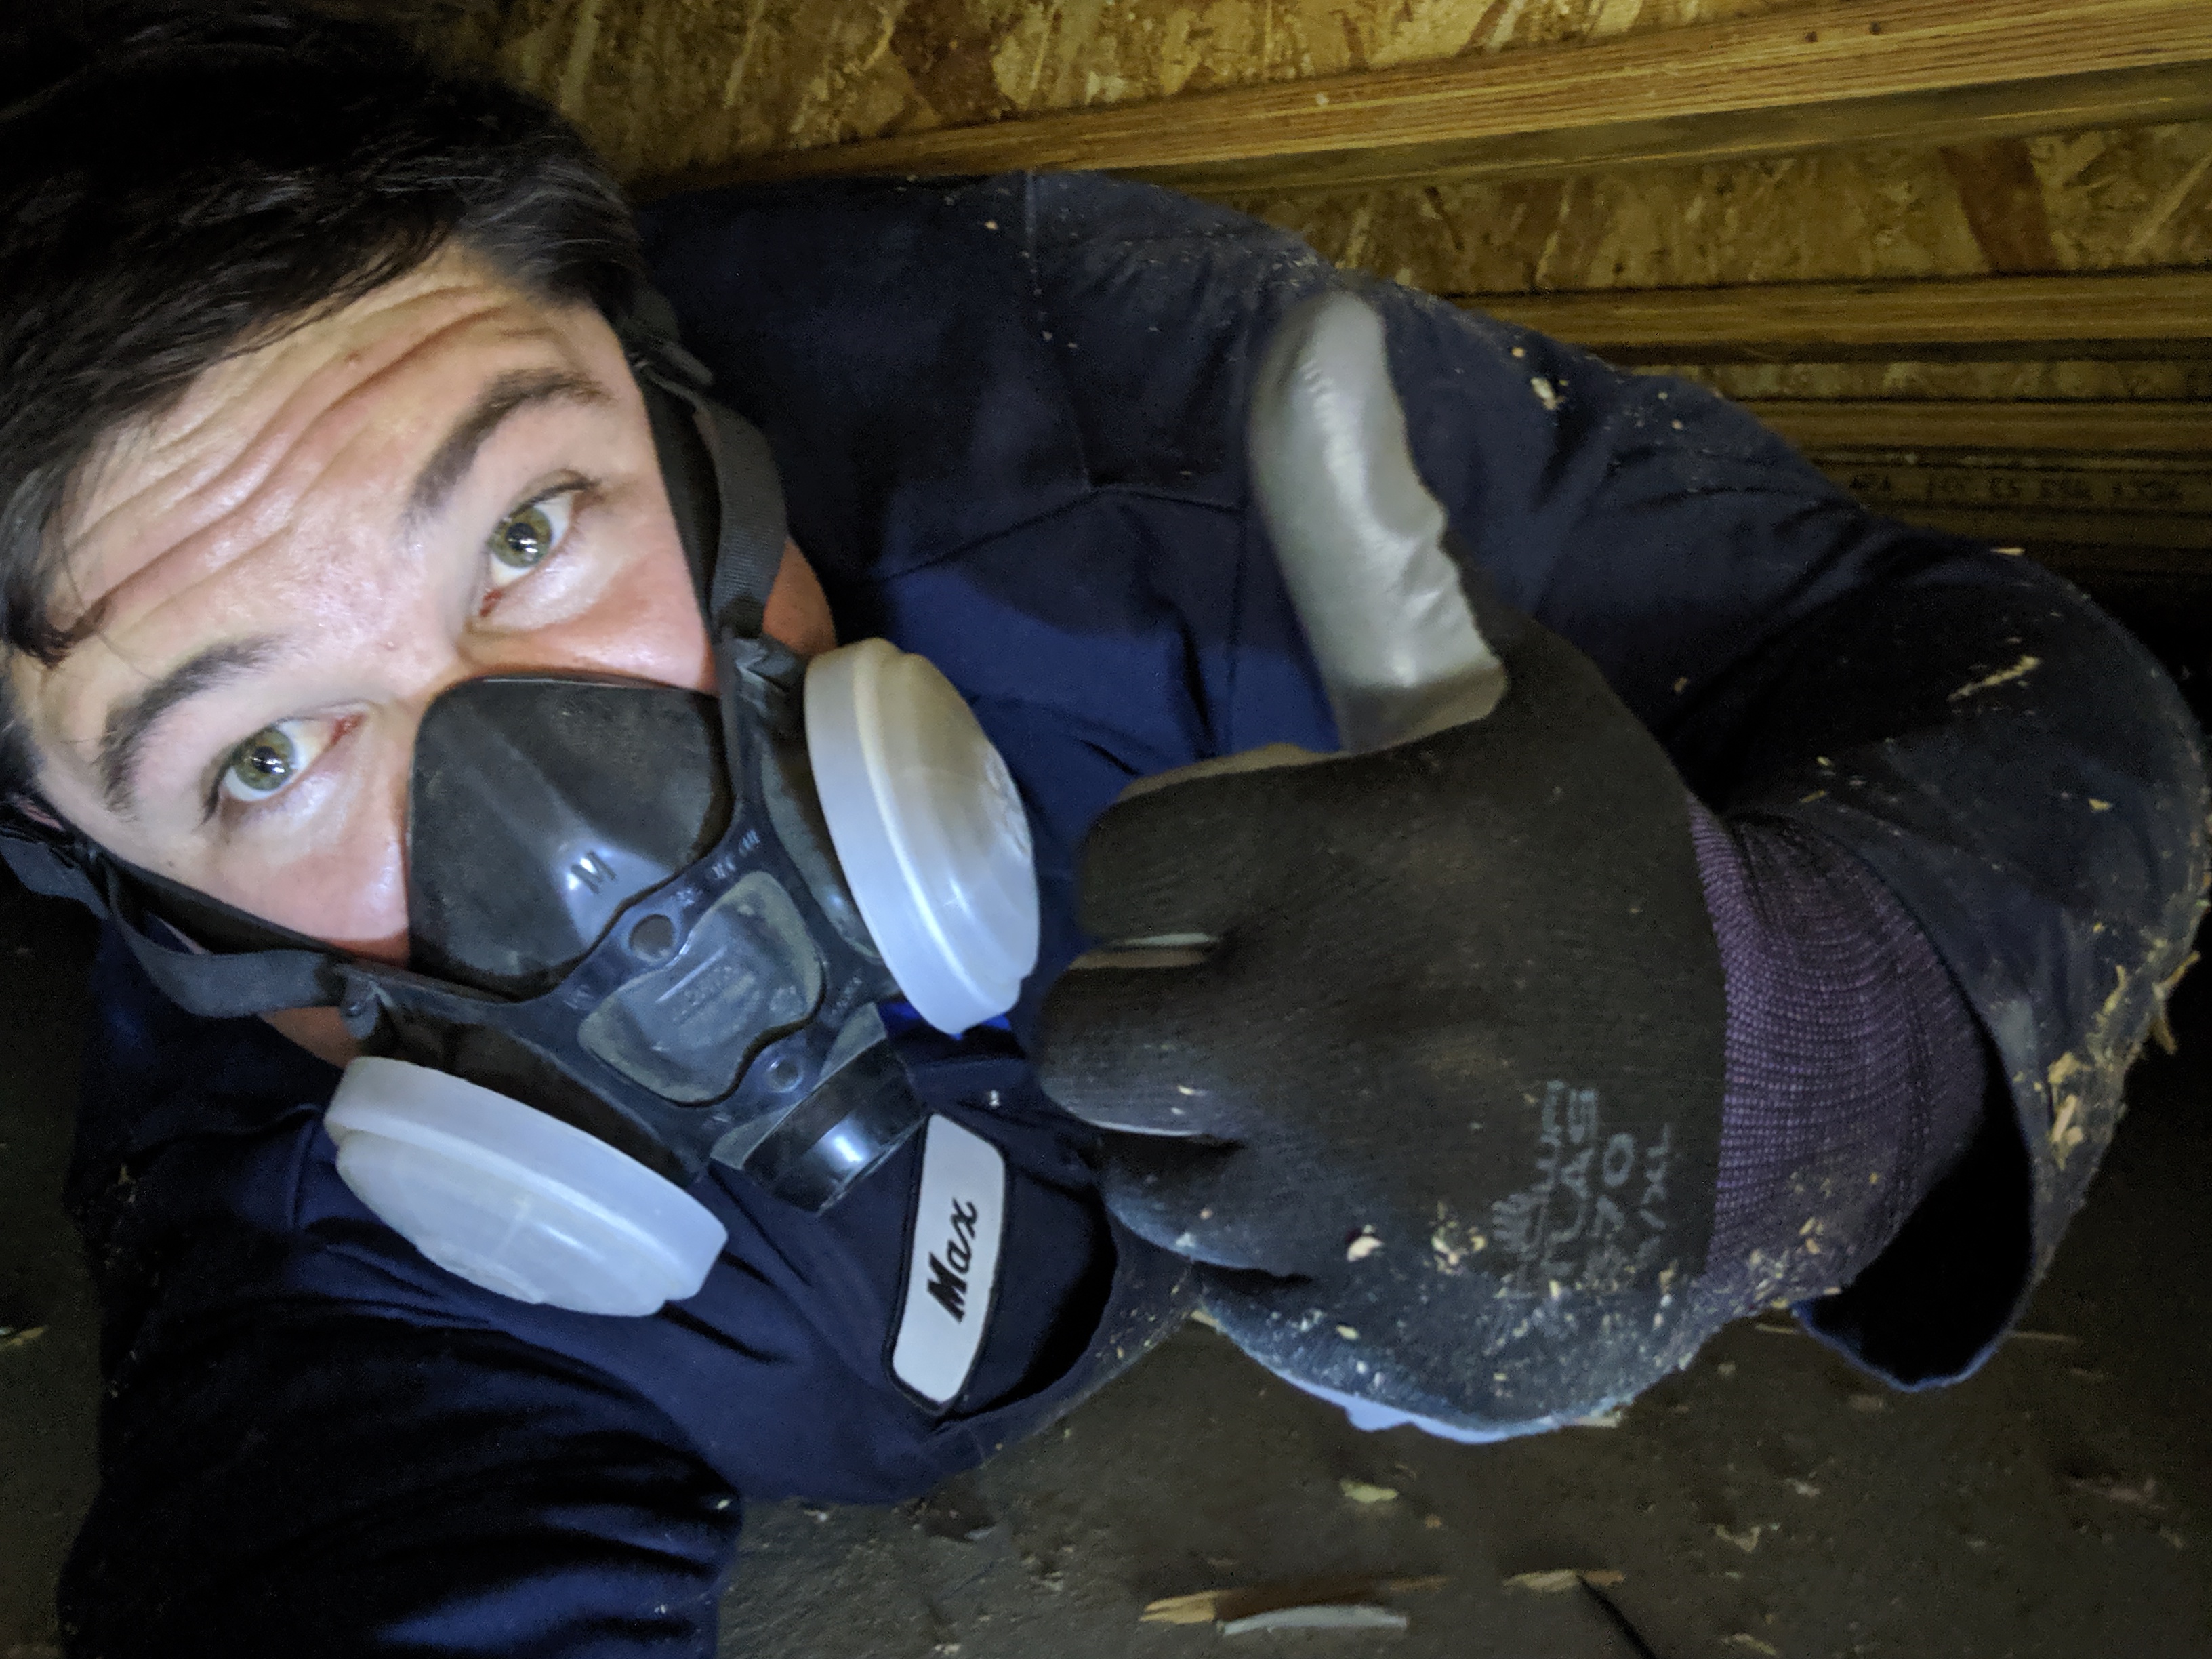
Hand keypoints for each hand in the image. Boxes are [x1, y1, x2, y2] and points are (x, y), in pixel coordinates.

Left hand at [1036, 292, 1728, 1430]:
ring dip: (1199, 1130)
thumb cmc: (1600, 869)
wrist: (1771, 1090)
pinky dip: (1267, 1243)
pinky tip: (1363, 1192)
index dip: (1176, 874)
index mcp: (1364, 862)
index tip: (1260, 876)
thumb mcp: (1496, 688)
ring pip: (1142, 1175)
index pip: (1115, 874)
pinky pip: (1223, 1287)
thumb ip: (1365, 535)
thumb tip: (1306, 321)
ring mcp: (1359, 1208)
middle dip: (1152, 1009)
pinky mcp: (1381, 1333)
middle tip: (1260, 991)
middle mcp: (1345, 1038)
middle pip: (1086, 1041)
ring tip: (1319, 1091)